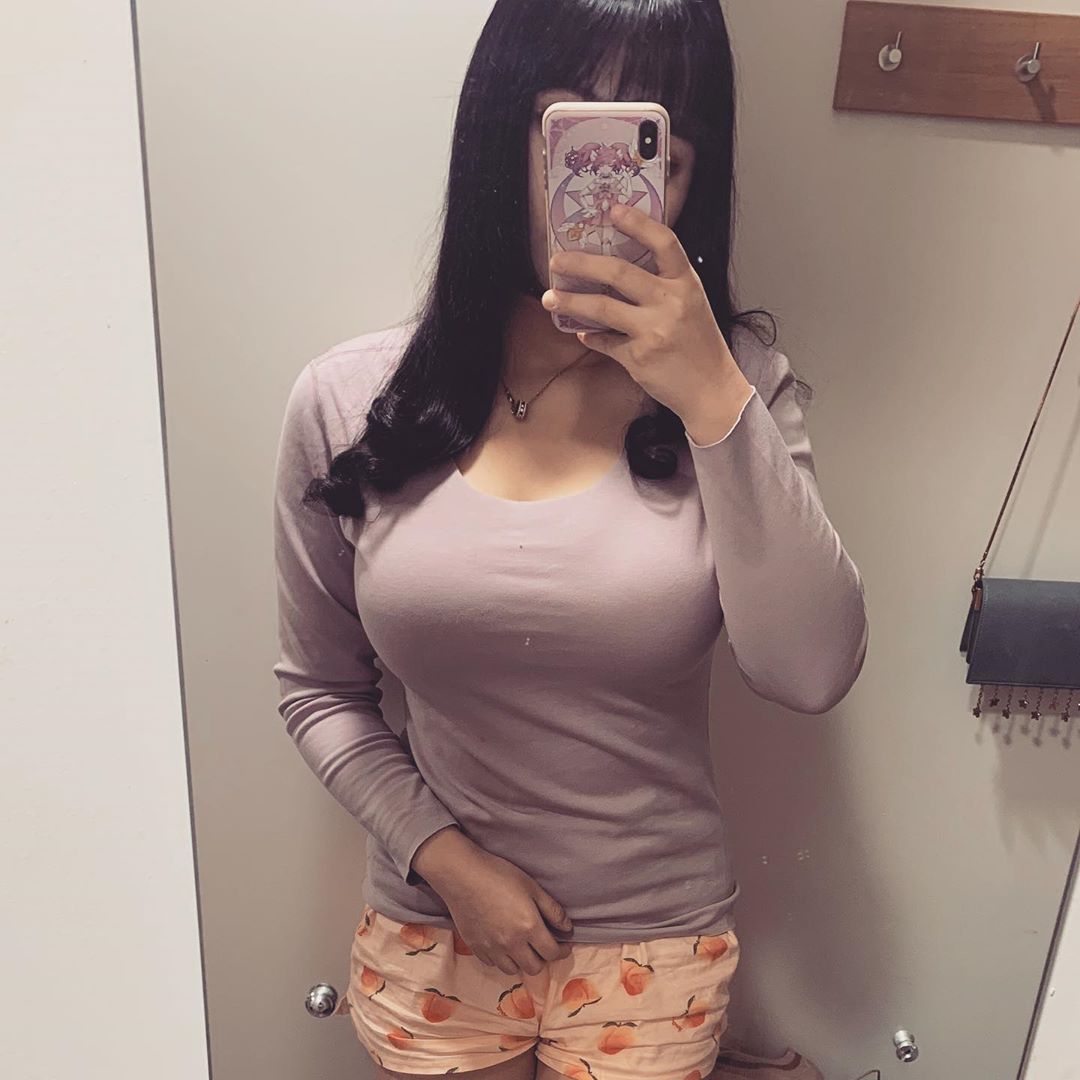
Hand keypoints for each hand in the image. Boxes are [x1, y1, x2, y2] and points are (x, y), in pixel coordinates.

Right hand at [426, 842, 573, 976]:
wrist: (462, 875)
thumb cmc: (499, 875)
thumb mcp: (531, 886)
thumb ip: (552, 909)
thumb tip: (567, 928)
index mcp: (529, 927)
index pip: (552, 953)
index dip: (562, 951)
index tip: (564, 945)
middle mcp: (511, 944)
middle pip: (534, 968)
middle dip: (543, 959)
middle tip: (543, 946)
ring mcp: (492, 949)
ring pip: (513, 970)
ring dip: (522, 962)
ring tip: (522, 947)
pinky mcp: (476, 948)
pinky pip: (494, 964)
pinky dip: (502, 959)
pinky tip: (502, 944)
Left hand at [542, 200, 751, 424]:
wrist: (711, 389)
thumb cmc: (699, 345)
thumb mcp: (692, 305)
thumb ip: (663, 286)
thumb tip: (616, 272)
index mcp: (686, 284)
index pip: (664, 243)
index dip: (638, 223)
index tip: (612, 210)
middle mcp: (671, 303)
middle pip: (619, 273)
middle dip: (581, 263)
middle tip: (556, 261)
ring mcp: (653, 331)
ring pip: (602, 308)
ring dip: (571, 302)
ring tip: (549, 298)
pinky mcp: (638, 358)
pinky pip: (604, 342)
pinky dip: (591, 337)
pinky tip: (581, 333)